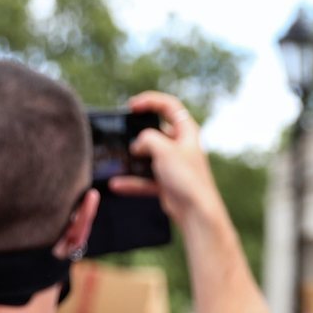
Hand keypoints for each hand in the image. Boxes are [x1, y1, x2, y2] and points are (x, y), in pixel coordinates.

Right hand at [115, 91, 226, 228]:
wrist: (195, 211)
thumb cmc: (186, 177)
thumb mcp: (164, 150)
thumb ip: (147, 138)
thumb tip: (138, 143)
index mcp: (187, 131)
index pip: (169, 106)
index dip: (150, 101)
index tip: (131, 106)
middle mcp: (181, 145)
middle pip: (157, 130)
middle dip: (139, 132)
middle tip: (124, 133)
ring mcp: (174, 163)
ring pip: (149, 155)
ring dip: (134, 158)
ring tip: (119, 158)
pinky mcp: (167, 181)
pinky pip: (146, 177)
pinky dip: (133, 181)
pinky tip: (117, 184)